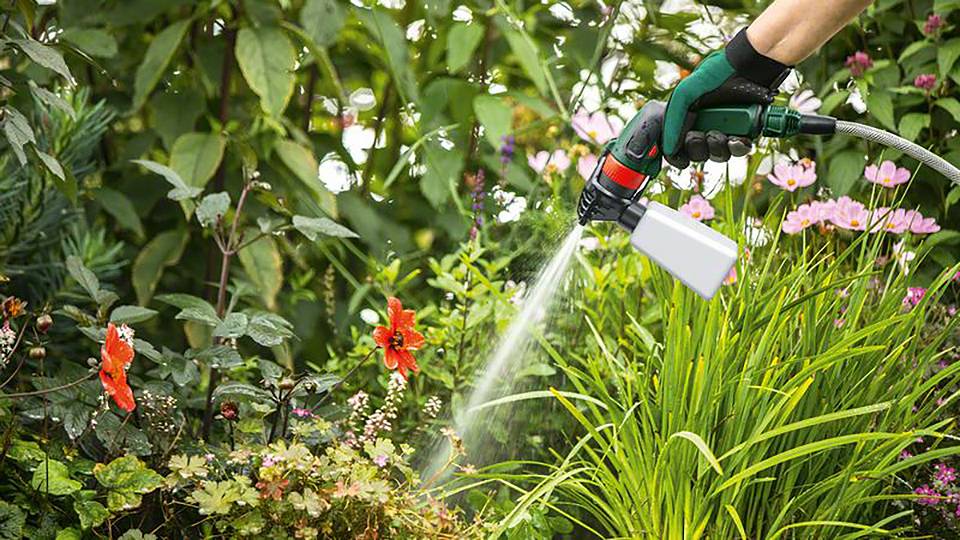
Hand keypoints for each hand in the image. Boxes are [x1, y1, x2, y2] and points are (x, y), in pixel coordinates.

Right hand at [662, 29, 790, 168]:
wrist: (751, 64)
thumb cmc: (717, 73)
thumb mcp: (685, 92)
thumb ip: (673, 119)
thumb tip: (669, 150)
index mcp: (689, 117)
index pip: (678, 146)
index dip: (677, 154)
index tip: (679, 154)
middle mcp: (707, 124)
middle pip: (697, 153)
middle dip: (697, 148)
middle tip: (699, 135)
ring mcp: (727, 128)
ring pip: (718, 154)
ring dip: (716, 148)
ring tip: (720, 134)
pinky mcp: (746, 130)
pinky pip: (739, 149)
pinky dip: (737, 147)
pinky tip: (736, 138)